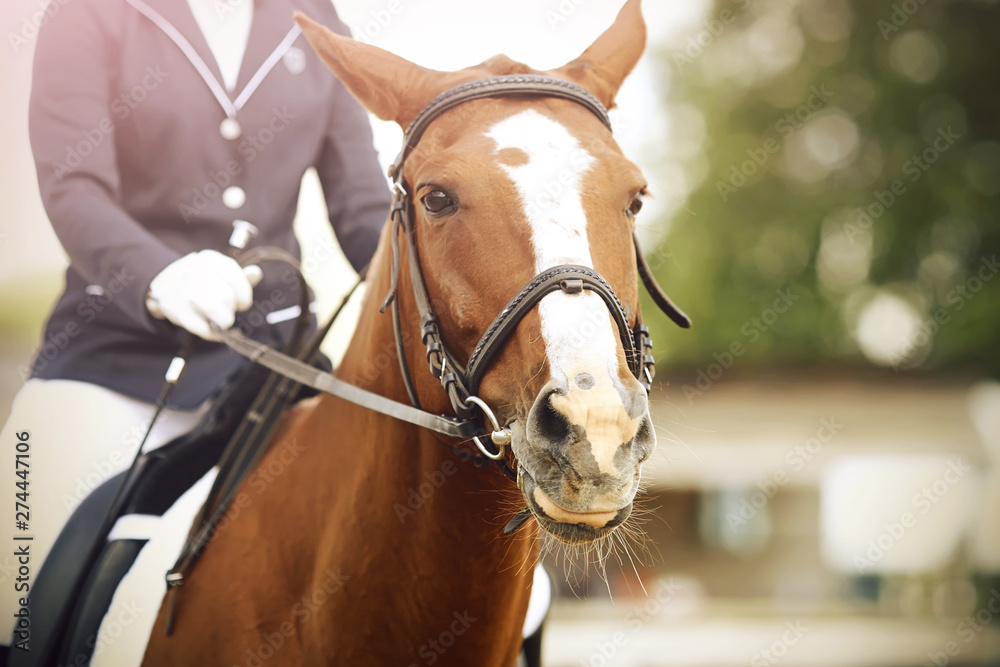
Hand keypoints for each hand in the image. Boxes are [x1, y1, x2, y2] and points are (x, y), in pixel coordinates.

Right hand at [146, 250, 262, 340]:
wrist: (165, 282)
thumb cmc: (202, 279)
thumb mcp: (221, 272)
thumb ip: (242, 278)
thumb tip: (256, 274)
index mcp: (214, 260)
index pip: (240, 286)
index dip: (243, 300)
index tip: (237, 302)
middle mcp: (198, 271)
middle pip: (227, 298)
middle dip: (229, 309)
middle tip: (222, 309)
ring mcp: (185, 290)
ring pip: (214, 311)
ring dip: (221, 321)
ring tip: (217, 318)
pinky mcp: (176, 308)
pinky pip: (201, 327)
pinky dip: (210, 333)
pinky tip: (211, 329)